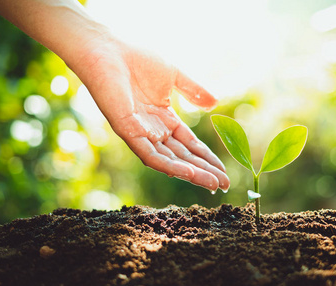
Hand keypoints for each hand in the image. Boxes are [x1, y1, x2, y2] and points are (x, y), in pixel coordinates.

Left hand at [73, 40, 229, 191]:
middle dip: (205, 170)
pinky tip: (189, 173)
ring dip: (192, 173)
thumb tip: (215, 104)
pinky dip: (169, 165)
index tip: (224, 171)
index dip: (207, 158)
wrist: (110, 50)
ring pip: (170, 160)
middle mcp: (154, 131)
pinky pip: (150, 154)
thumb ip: (194, 90)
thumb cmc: (138, 59)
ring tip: (212, 184)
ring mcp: (141, 133)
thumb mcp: (175, 76)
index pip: (190, 145)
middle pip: (183, 157)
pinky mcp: (128, 132)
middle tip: (225, 185)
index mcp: (165, 119)